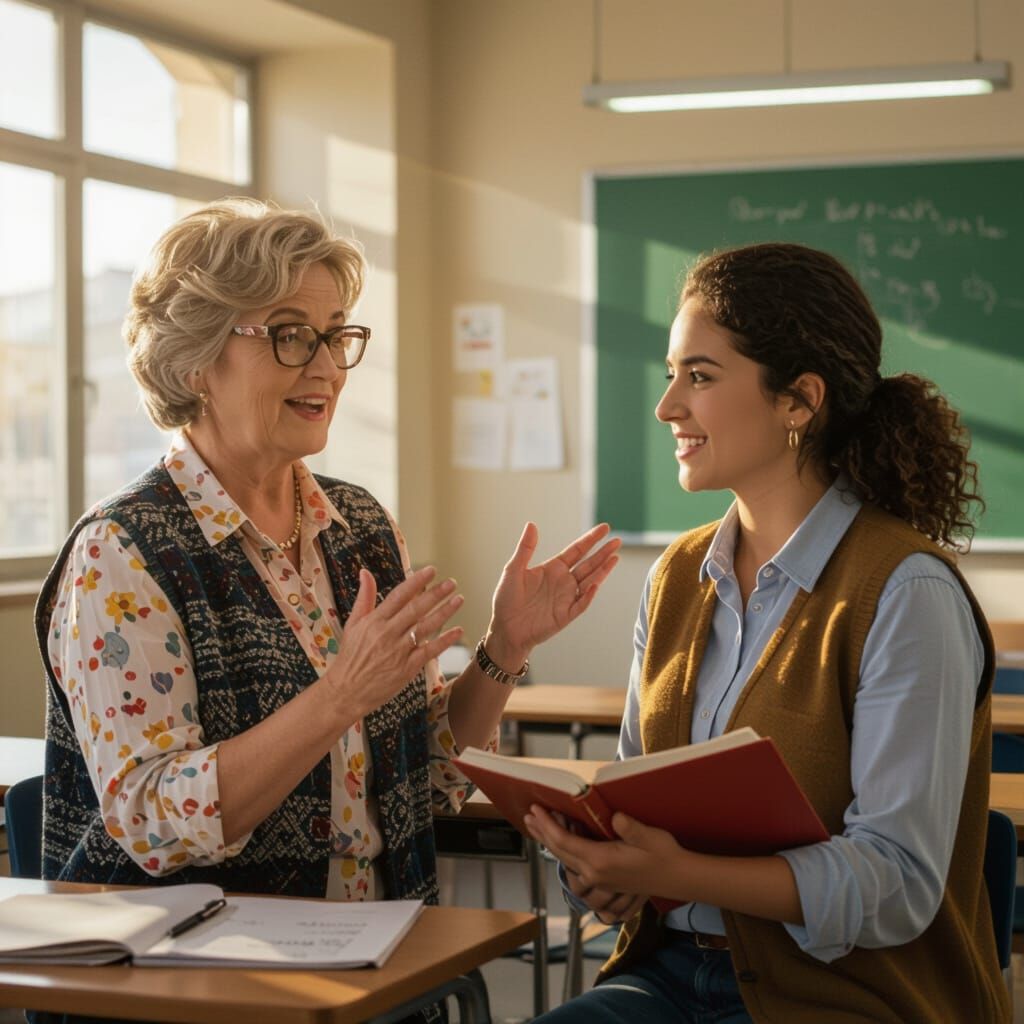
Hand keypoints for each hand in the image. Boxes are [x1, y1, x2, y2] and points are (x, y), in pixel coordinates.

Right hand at [322, 566, 463, 719]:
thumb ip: (363, 597)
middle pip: (416, 609)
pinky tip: (457, 631)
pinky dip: (444, 641)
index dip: (416, 581)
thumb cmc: (350, 657)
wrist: (346, 691)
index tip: (431, 570)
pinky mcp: (407, 668)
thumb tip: (365, 571)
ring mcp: (399, 651)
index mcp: (374, 621)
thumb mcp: (353, 624)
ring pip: (425, 627)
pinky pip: (429, 651)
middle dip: (435, 594)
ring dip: (444, 612)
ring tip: (459, 599)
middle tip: (451, 583)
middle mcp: (388, 633)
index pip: (399, 595)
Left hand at [485, 523, 620, 668]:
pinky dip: (588, 595)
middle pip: (588, 564)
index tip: (605, 528)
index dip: (591, 540)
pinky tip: (595, 584)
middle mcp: (563, 581)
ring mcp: (566, 598)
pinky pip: (580, 603)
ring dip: (602, 571)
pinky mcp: (565, 615)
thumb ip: (525, 549)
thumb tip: (531, 525)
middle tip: (618, 541)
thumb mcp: (513, 570)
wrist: (505, 628)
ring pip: (589, 581)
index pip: (577, 551)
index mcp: (553, 568)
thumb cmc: (507, 599)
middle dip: (602, 553)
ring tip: (615, 557)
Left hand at [525, 804, 682, 913]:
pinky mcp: (604, 880)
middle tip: (529, 816)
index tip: (536, 810)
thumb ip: (630, 827)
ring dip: (551, 842)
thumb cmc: (664, 855)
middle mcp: (595, 874)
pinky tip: (563, 843)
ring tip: (540, 826)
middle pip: (559, 851)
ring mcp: (599, 879)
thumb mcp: (649, 837)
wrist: (678, 878)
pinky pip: (575, 865)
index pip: (563, 841)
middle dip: (542, 832)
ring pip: (565, 859)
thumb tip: (615, 817)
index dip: (547, 824)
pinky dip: (564, 851)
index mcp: (601, 862)